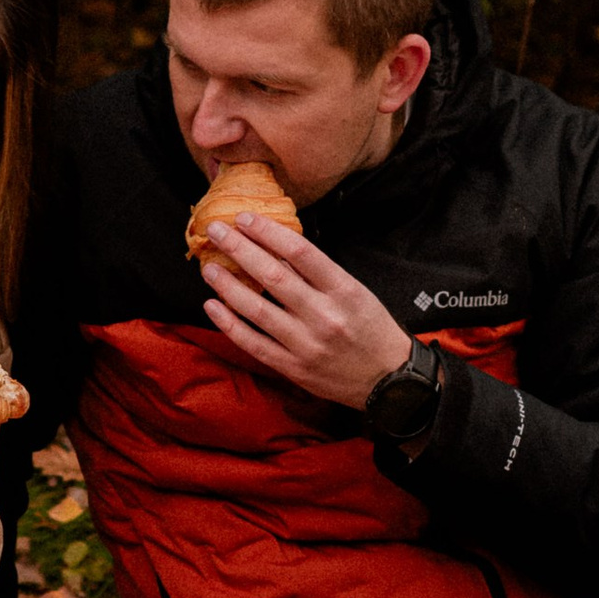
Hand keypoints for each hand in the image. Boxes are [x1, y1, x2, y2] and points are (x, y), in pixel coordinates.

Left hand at [198, 218, 412, 409]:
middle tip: (216, 230)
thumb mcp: (356, 292)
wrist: (389, 380)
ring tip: (209, 267)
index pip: (300, 251)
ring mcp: (306, 344)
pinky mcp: (293, 368)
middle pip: (272, 275)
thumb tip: (276, 246)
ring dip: (227, 285)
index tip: (244, 218)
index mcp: (343, 290)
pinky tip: (212, 306)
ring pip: (256, 309)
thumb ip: (319, 273)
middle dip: (239, 249)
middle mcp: (323, 315)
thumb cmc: (371, 329)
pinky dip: (229, 324)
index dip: (268, 231)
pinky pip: (253, 343)